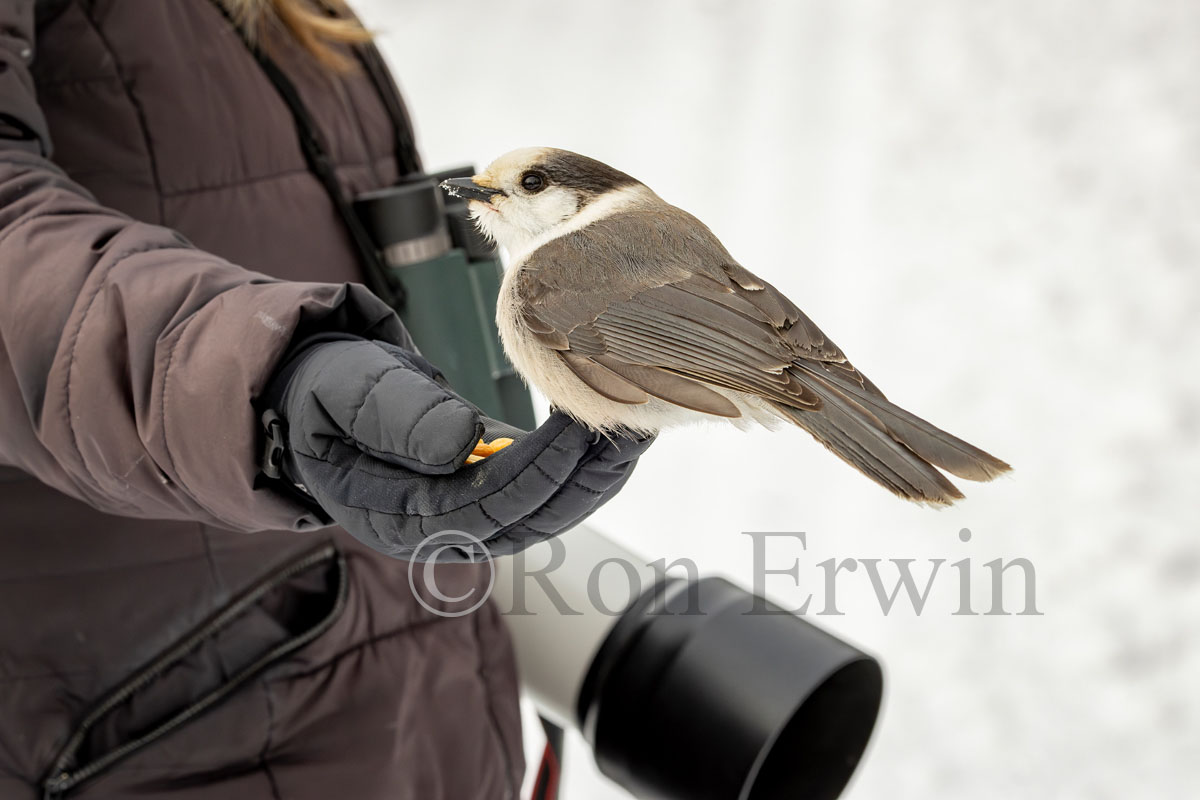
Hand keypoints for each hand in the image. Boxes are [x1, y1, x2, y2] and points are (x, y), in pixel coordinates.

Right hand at [261, 338, 651, 560]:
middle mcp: (442, 531)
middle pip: (535, 517)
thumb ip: (395, 417)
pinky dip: (585, 460)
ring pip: (552, 508)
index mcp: (398, 518)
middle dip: (593, 473)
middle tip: (641, 420)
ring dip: (601, 469)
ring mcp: (471, 515)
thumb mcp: (342, 390)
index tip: (587, 424)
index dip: (544, 470)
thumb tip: (465, 445)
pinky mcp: (492, 489)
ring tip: (645, 418)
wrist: (313, 395)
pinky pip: (548, 487)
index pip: (489, 507)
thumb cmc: (323, 389)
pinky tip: (619, 425)